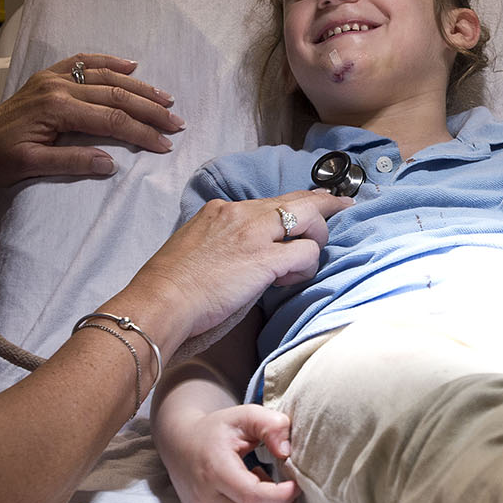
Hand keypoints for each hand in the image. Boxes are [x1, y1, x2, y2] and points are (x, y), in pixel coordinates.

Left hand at [0, 53, 183, 185]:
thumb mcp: (33, 167)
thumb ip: (73, 162)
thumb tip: (111, 163)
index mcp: (56, 109)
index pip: (111, 120)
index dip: (142, 132)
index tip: (164, 144)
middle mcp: (58, 86)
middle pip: (116, 95)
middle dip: (150, 109)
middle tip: (176, 122)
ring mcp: (54, 77)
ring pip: (106, 77)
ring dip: (139, 86)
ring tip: (165, 98)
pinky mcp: (50, 76)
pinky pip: (84, 62)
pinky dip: (110, 62)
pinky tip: (131, 65)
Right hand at [133, 189, 353, 344]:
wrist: (159, 302)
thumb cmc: (171, 287)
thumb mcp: (194, 247)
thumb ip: (220, 241)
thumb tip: (238, 254)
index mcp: (221, 211)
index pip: (270, 200)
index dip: (297, 202)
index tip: (315, 201)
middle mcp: (240, 214)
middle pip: (296, 199)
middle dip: (324, 204)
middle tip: (343, 207)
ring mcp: (253, 234)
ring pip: (309, 218)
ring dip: (316, 240)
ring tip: (304, 263)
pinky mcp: (264, 259)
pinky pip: (306, 253)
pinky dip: (306, 267)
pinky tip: (290, 280)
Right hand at [162, 404, 297, 502]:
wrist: (179, 442)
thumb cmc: (216, 429)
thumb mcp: (244, 415)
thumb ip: (271, 425)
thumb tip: (286, 452)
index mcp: (214, 469)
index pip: (252, 496)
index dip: (281, 495)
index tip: (296, 484)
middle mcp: (204, 497)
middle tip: (293, 486)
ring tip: (272, 485)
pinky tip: (256, 490)